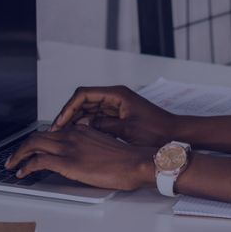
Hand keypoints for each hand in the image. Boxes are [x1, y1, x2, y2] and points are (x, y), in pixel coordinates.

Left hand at [4, 124, 156, 191]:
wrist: (136, 162)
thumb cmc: (127, 159)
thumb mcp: (104, 146)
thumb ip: (88, 146)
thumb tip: (80, 155)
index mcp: (81, 130)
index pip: (51, 131)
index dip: (37, 141)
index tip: (31, 149)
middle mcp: (71, 135)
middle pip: (37, 136)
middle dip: (21, 147)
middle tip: (14, 157)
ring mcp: (68, 148)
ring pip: (33, 145)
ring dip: (18, 155)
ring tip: (11, 165)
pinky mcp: (67, 162)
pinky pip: (38, 161)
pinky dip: (26, 166)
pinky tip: (22, 173)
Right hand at [50, 85, 180, 146]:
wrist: (175, 134)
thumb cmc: (157, 131)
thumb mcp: (126, 131)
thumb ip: (103, 126)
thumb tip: (81, 127)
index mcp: (117, 94)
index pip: (83, 94)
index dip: (68, 108)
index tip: (59, 122)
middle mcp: (115, 96)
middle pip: (83, 101)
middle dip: (68, 115)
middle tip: (55, 131)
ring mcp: (116, 105)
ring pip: (88, 109)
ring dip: (75, 120)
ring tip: (62, 135)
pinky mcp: (118, 114)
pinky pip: (97, 117)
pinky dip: (86, 125)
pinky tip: (77, 136)